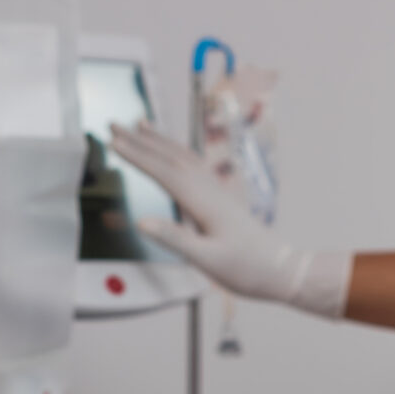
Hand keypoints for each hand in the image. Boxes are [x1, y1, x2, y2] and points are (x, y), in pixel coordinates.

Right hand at [105, 123, 349, 315]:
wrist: (281, 269)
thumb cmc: (246, 268)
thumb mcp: (207, 260)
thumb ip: (174, 239)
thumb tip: (141, 221)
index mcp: (204, 203)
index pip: (164, 173)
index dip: (137, 156)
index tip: (113, 142)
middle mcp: (210, 190)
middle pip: (170, 157)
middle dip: (140, 140)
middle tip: (114, 123)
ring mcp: (217, 191)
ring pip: (183, 156)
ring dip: (159, 139)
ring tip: (140, 124)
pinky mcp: (221, 197)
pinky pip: (194, 165)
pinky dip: (177, 152)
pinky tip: (172, 151)